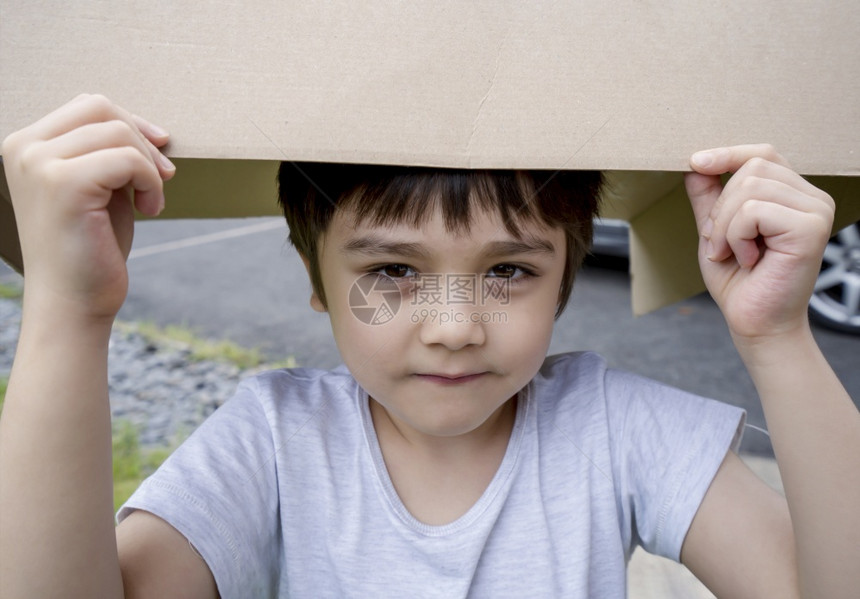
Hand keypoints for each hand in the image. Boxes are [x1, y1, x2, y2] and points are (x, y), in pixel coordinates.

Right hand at [2, 94, 174, 320]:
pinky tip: (150, 210)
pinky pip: (128, 159)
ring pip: (118, 131)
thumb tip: (153, 130)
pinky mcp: (64, 183)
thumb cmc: (90, 248)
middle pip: (101, 107)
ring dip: (149, 167)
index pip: (87, 104)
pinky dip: (150, 181)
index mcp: (25, 144)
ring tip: (151, 202)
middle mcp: (24, 148)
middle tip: (163, 178)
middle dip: (142, 140)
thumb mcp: (98, 188)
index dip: (131, 123)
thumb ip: (109, 153)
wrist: (73, 302)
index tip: (158, 156)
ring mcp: (40, 164)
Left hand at [685, 144, 834, 340]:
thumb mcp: (715, 229)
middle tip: (719, 243)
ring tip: (732, 253)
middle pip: (751, 168)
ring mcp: (816, 211)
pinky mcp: (811, 227)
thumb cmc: (739, 280)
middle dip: (720, 207)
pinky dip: (736, 236)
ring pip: (749, 187)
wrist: (755, 321)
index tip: (695, 162)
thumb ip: (709, 196)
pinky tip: (748, 259)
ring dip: (725, 226)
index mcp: (793, 194)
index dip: (727, 154)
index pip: (763, 154)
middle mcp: (812, 198)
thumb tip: (695, 163)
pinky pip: (753, 211)